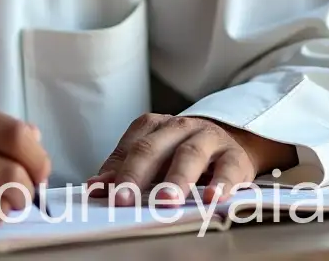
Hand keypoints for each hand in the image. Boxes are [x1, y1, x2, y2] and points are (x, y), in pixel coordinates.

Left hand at [88, 113, 295, 204]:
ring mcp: (208, 139)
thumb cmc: (184, 150)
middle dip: (136, 174)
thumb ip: (124, 170)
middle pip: (154, 148)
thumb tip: (93, 188)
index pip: (130, 146)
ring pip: (190, 154)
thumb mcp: (154, 156)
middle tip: (123, 200)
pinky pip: (228, 168)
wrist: (234, 138)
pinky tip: (211, 199)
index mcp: (155, 126)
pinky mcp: (235, 156)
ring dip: (176, 179)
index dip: (116, 170)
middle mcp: (180, 127)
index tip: (102, 194)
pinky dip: (220, 184)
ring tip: (165, 202)